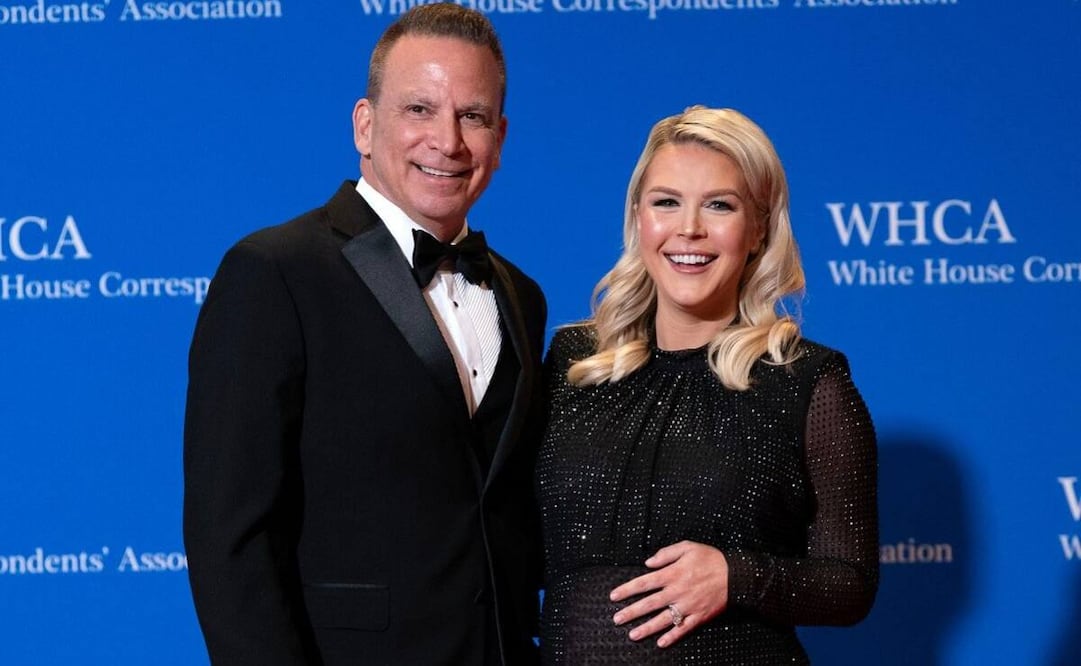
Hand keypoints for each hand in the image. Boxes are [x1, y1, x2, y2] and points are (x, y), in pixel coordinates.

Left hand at [609, 541, 728, 647]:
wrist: (736, 575)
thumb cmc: (710, 558)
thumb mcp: (687, 547)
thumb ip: (666, 553)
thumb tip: (648, 563)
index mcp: (672, 573)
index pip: (644, 583)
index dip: (627, 590)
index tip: (614, 596)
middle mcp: (677, 591)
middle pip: (649, 604)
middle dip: (631, 612)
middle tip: (617, 619)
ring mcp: (687, 606)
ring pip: (663, 619)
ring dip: (646, 628)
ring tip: (632, 635)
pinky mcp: (699, 616)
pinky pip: (683, 629)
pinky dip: (672, 636)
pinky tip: (661, 643)